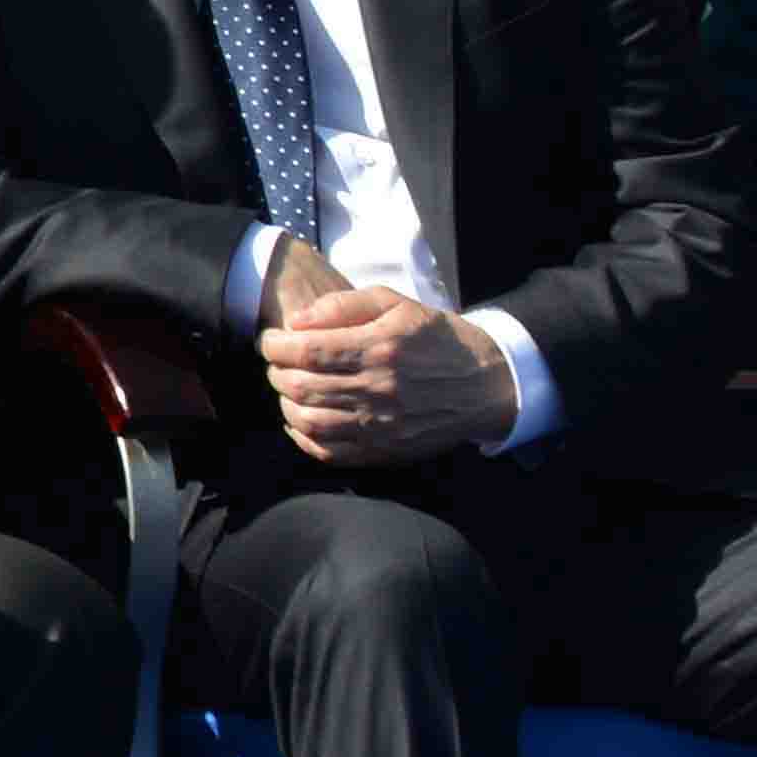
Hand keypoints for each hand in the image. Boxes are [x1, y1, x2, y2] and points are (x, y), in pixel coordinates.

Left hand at [263, 272, 516, 467]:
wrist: (485, 384)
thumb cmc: (436, 338)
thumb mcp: (396, 304)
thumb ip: (343, 305)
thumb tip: (296, 322)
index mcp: (380, 348)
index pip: (306, 350)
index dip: (275, 345)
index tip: (270, 340)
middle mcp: (379, 389)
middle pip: (302, 386)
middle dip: (276, 372)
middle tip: (276, 363)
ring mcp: (381, 425)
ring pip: (310, 421)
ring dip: (286, 403)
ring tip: (287, 388)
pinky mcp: (385, 451)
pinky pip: (329, 452)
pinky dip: (303, 438)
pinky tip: (299, 419)